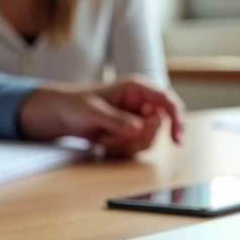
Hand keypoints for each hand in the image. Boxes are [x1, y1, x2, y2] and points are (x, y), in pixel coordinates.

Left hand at [17, 75, 184, 154]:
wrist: (62, 115)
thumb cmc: (75, 104)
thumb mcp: (92, 111)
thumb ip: (116, 120)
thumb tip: (138, 127)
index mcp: (137, 88)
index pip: (167, 102)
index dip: (177, 120)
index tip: (177, 140)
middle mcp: (141, 103)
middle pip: (158, 127)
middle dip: (135, 137)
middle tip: (110, 136)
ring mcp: (137, 119)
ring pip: (148, 141)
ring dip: (125, 145)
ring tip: (103, 137)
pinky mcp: (131, 133)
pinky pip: (137, 149)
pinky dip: (120, 150)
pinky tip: (104, 142)